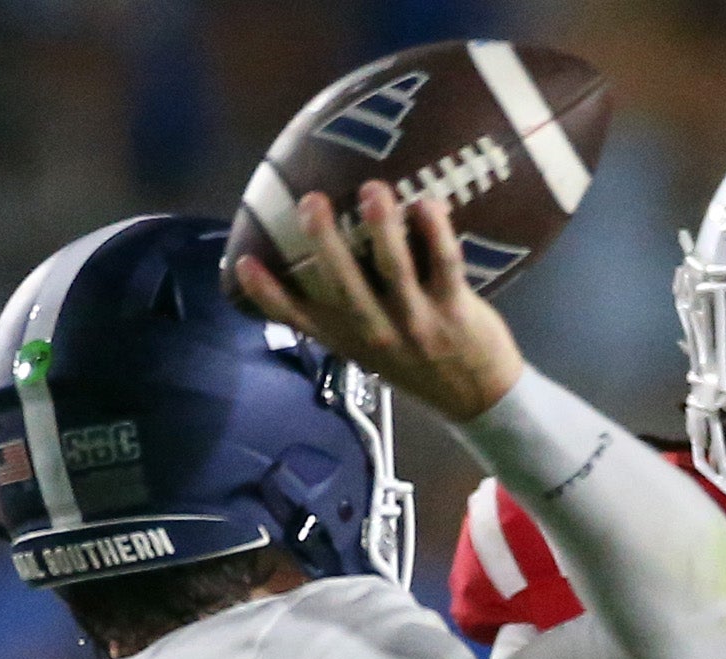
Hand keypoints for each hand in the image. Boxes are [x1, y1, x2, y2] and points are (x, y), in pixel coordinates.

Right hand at [228, 181, 521, 424]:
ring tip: (373, 190)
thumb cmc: (419, 366)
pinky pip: (446, 265)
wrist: (481, 401)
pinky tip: (426, 203)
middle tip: (311, 201)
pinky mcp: (457, 310)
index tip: (245, 262)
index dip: (269, 294)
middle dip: (326, 243)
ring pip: (396, 271)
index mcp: (350, 340)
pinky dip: (437, 232)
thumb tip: (313, 260)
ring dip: (382, 229)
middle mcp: (379, 333)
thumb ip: (344, 316)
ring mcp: (419, 322)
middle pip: (345, 287)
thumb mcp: (371, 354)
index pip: (302, 319)